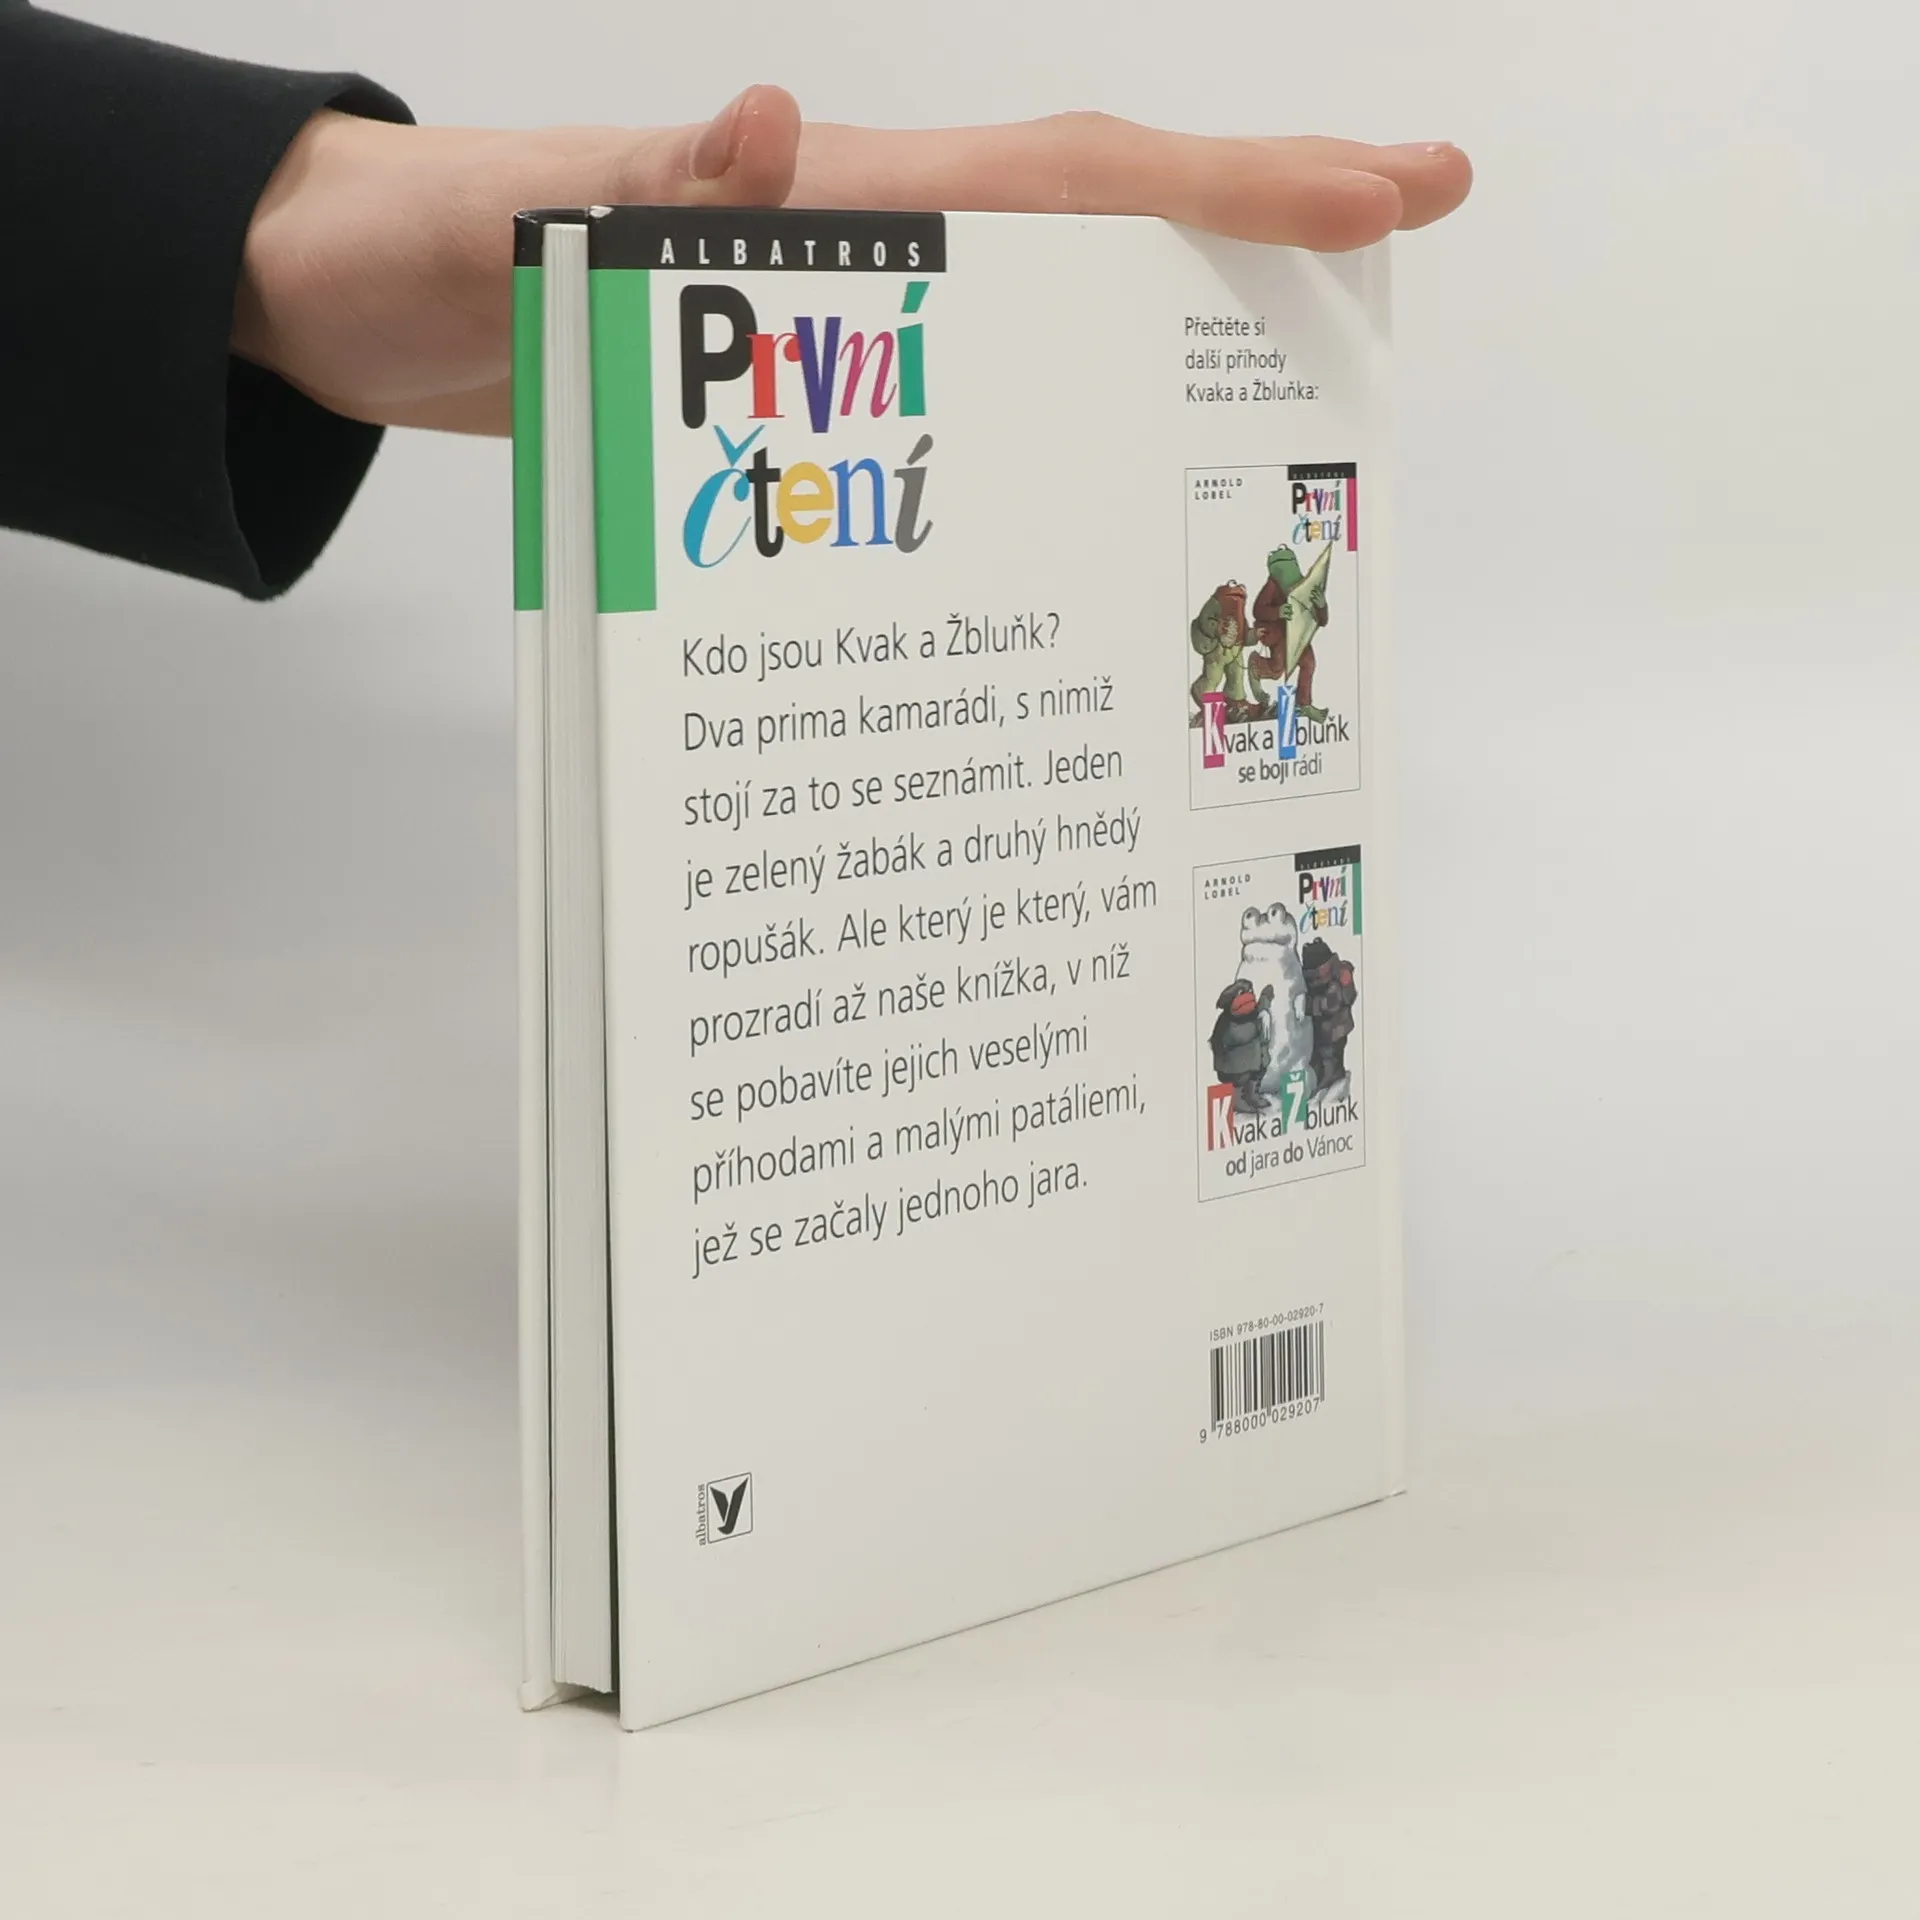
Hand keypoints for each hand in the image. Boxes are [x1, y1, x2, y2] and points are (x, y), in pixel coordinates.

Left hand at [234, 87, 1469, 434]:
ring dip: (1161, 329)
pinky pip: (948, 402)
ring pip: (1037, 316)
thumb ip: (636, 193)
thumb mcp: (507, 231)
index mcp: (829, 205)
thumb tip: (772, 130)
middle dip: (1253, 227)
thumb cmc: (422, 254)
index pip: (1062, 181)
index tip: (1383, 191)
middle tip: (1399, 241)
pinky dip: (1028, 427)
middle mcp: (861, 250)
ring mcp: (839, 320)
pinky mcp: (800, 387)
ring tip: (1285, 378)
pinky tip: (1073, 489)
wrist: (350, 299)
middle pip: (1092, 228)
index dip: (1226, 186)